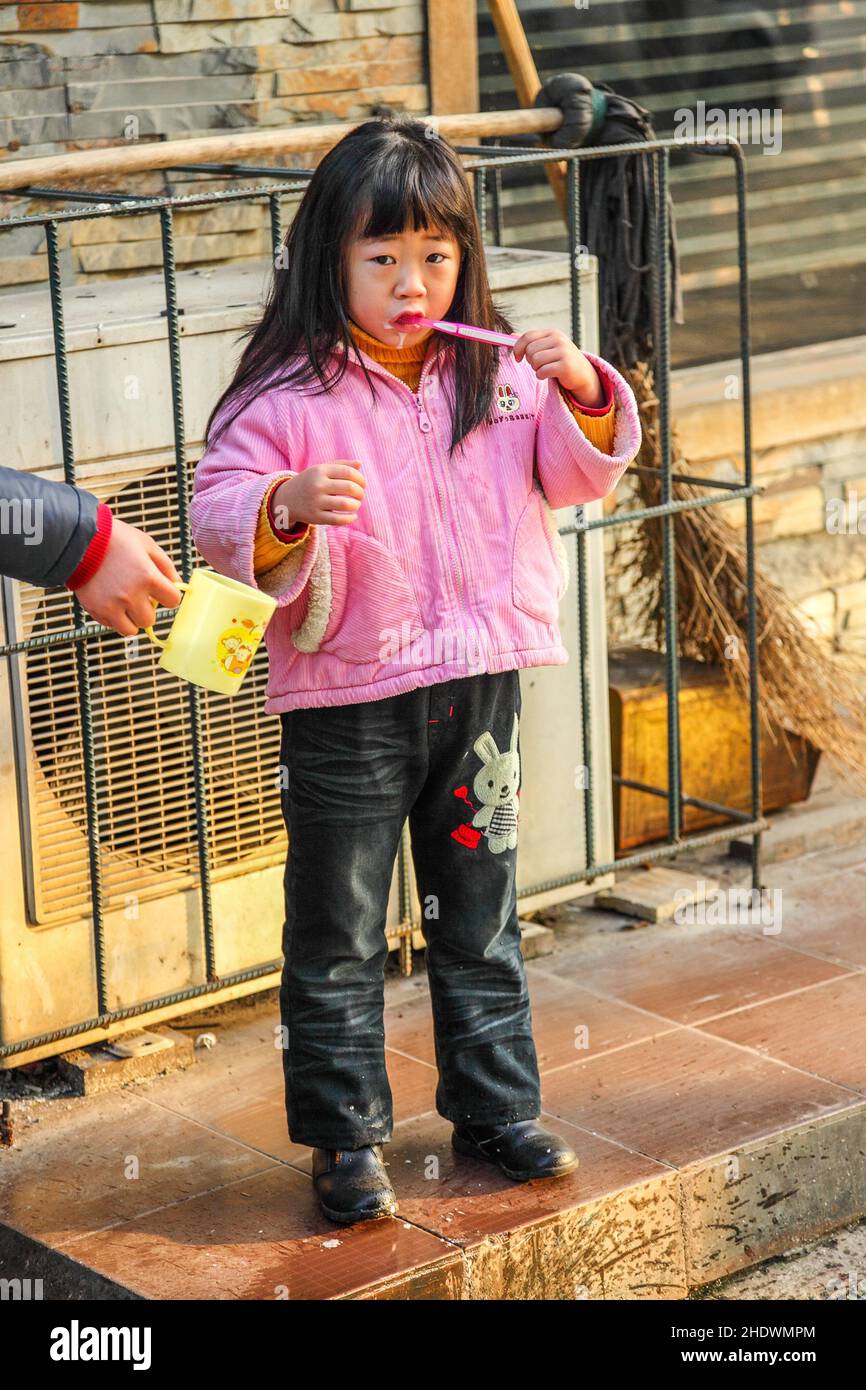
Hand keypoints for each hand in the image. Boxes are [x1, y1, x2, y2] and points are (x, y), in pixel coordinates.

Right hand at [74, 517, 182, 636]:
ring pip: (131, 629)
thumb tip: (177, 584)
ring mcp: (112, 605)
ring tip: (125, 603)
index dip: (169, 596)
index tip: (161, 591)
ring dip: (131, 619)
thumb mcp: (147, 544)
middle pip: (150, 620)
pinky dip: (113, 617)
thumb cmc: (115, 539)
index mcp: (148, 577)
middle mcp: (131, 595)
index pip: (173, 601)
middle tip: (138, 596)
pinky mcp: (96, 610)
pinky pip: (111, 625)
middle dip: (147, 609)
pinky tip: (110, 600)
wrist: (79, 539)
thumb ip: (166, 566)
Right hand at [271, 461, 365, 527]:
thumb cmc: (310, 482)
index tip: (363, 484)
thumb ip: (340, 465)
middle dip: (360, 492)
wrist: (286, 500)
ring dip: (356, 505)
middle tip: (360, 495)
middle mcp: (317, 485)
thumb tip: (359, 464)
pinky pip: (338, 520)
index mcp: (320, 471)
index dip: (360, 479)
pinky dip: (350, 519)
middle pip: (349, 487)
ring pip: (345, 504)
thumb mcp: (321, 470)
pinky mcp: (315, 517)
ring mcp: (315, 502)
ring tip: (355, 505)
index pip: (348, 472)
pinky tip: (352, 516)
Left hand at [512, 328, 605, 407]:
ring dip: (536, 369)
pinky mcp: (565, 366)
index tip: (517, 358)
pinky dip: (541, 376)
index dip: (518, 348)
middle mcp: (559, 340)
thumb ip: (532, 341)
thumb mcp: (548, 347)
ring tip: (545, 369)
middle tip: (539, 365)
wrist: (582, 373)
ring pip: (535, 361)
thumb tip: (510, 335)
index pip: (528, 336)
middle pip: (530, 350)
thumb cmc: (562, 360)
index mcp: (553, 333)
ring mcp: (563, 352)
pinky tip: (549, 375)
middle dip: (530, 361)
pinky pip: (542, 371)